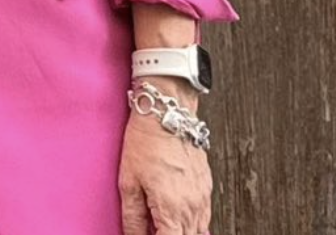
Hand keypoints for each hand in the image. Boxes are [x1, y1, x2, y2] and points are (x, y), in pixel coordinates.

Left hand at [119, 104, 212, 234]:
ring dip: (181, 233)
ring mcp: (203, 198)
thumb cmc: (146, 143)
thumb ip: (132, 217)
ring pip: (198, 232)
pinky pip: (204, 218)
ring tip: (162, 225)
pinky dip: (192, 224)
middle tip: (153, 229)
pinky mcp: (206, 187)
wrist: (167, 113)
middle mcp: (192, 207)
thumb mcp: (128, 183)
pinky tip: (178, 219)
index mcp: (172, 210)